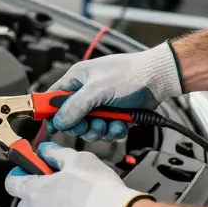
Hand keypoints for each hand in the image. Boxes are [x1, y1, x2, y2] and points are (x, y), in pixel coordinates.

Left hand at [5, 142, 152, 206]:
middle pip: (26, 205)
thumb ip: (56, 154)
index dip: (21, 176)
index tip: (32, 174)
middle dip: (38, 198)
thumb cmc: (98, 192)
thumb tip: (45, 150)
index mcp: (34, 192)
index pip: (11, 182)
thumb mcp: (79, 160)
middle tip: (60, 192)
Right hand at [48, 41, 182, 140]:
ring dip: (99, 130)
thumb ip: (75, 107)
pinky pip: (106, 131)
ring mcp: (101, 106)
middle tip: (90, 124)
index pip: (53, 98)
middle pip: (71, 119)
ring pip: (89, 129)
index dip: (49, 113)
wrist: (158, 79)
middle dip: (82, 126)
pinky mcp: (114, 116)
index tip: (49, 128)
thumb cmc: (129, 74)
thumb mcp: (97, 89)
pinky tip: (122, 124)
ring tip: (110, 123)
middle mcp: (87, 93)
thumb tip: (59, 122)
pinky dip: (114, 131)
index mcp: (77, 80)